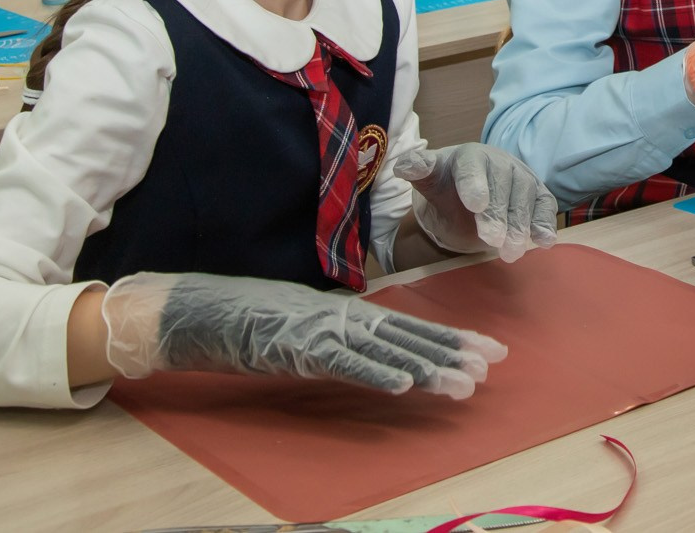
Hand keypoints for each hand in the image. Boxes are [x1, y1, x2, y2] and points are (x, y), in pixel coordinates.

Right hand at [99, 271, 506, 398]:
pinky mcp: (298, 348)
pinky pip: (344, 364)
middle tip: (495, 363)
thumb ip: (341, 337)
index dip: (451, 338)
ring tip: (465, 380)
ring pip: (387, 350)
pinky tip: (404, 384)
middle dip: (454, 350)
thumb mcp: (305, 326)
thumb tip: (377, 351)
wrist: (198, 310)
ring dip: (428, 365)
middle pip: (409, 336)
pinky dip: (375, 373)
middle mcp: (343, 318)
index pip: (410, 326)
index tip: (490, 349)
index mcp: (348, 313)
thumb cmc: (248, 319)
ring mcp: (322, 331)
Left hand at [392, 143, 558, 262]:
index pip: (473, 168)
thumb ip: (418, 171)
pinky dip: (546, 222)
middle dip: (498, 214)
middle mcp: (500, 162)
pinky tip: (544, 240)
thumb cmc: (449, 187)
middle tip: (492, 240)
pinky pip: (545, 205)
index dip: (474, 185)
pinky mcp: (538, 194)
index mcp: (470, 156)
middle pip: (502, 185)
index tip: (474, 206)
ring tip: (511, 251)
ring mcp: (521, 177)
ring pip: (525, 197)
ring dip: (520, 225)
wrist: (470, 193)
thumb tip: (403, 166)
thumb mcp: (429, 180)